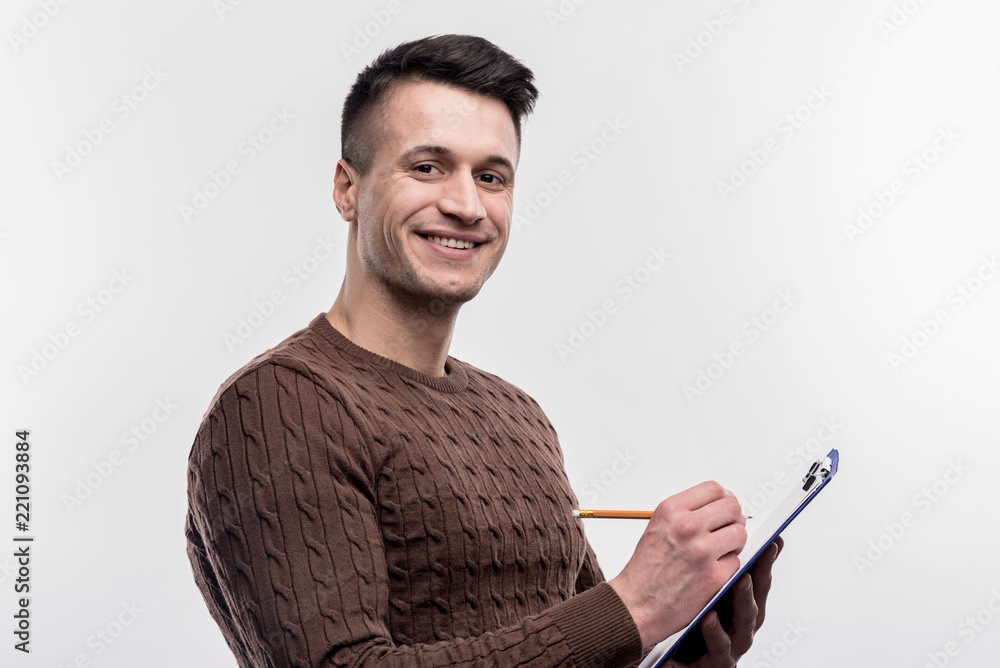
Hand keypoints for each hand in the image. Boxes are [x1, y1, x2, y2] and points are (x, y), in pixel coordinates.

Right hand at [608, 481, 747, 647]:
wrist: (636, 605)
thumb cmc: (645, 570)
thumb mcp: (658, 526)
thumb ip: (686, 513)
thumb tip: (717, 507)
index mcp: (671, 510)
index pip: (714, 489)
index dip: (724, 498)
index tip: (724, 508)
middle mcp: (687, 526)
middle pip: (732, 507)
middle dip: (734, 519)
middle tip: (727, 530)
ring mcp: (702, 551)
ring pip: (740, 533)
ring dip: (734, 543)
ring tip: (719, 551)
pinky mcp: (714, 576)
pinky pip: (736, 561)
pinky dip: (728, 567)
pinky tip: (711, 571)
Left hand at [665, 536, 783, 666]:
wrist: (664, 639)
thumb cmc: (688, 608)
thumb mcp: (705, 581)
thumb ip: (717, 557)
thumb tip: (729, 524)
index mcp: (741, 598)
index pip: (758, 574)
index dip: (766, 557)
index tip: (772, 538)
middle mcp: (742, 618)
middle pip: (758, 594)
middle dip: (760, 575)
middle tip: (758, 555)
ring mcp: (734, 639)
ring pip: (745, 619)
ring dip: (744, 600)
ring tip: (740, 580)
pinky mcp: (719, 659)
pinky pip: (719, 645)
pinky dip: (715, 631)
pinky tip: (708, 617)